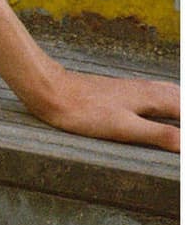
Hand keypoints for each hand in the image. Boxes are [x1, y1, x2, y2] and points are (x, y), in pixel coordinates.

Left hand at [33, 65, 179, 151]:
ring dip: (180, 103)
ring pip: (170, 93)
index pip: (184, 109)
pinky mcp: (122, 89)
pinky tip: (161, 104)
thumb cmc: (85, 112)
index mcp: (153, 97)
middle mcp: (148, 89)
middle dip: (184, 112)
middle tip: (182, 137)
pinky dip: (169, 99)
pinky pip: (157, 92)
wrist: (53, 91)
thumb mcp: (124, 127)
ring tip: (180, 114)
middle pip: (180, 99)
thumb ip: (158, 134)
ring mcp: (135, 87)